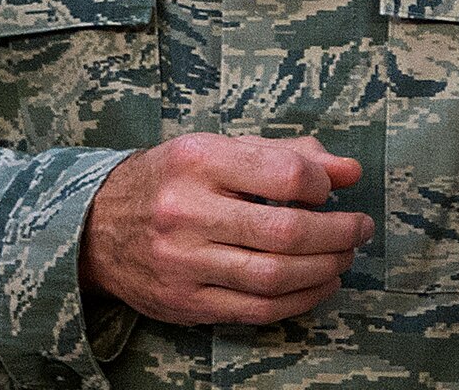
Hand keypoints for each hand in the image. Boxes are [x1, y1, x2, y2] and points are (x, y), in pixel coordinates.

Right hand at [79, 131, 372, 324]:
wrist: (97, 228)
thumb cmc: (172, 179)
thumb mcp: (219, 149)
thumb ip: (285, 154)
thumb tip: (349, 170)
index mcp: (199, 160)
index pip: (282, 174)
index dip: (322, 183)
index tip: (334, 188)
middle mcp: (188, 211)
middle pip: (284, 231)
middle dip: (337, 232)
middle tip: (360, 228)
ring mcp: (184, 263)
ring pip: (274, 277)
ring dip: (324, 269)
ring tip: (345, 256)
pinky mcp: (186, 304)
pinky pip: (256, 310)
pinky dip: (299, 300)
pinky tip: (320, 285)